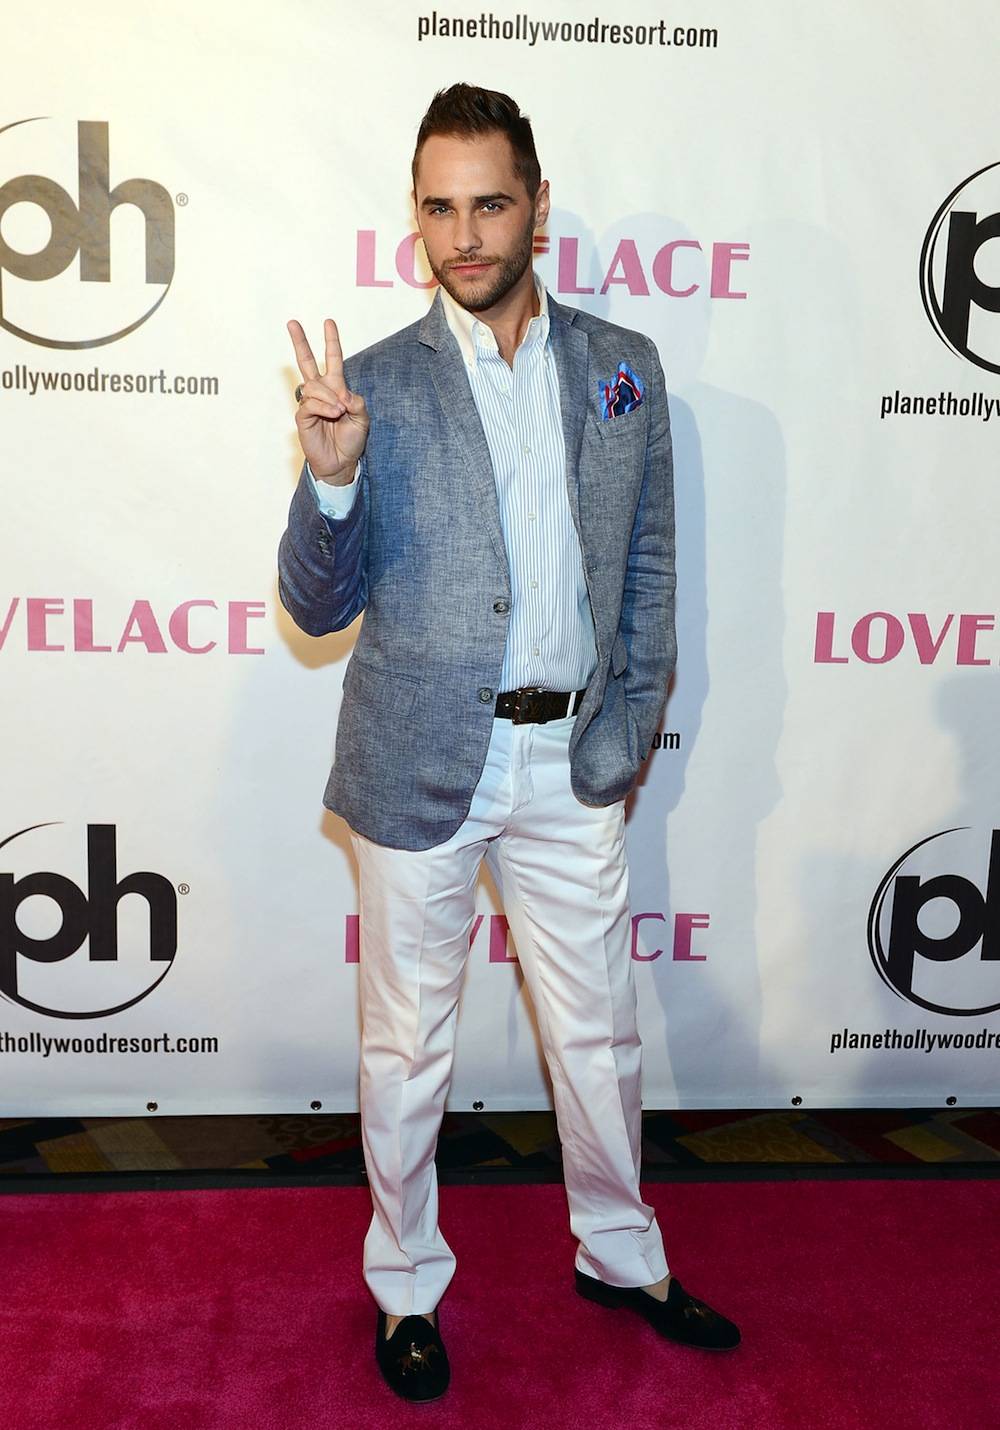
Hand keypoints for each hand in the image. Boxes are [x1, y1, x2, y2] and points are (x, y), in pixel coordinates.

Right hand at [287, 317, 369, 482]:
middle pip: (306, 362)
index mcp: (336, 388)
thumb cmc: (351, 440)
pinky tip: (333, 414)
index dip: (331, 342)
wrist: (342, 462)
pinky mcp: (303, 416)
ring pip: (314, 386)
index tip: (328, 322)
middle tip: (292, 323)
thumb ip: (356, 402)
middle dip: (300, 342)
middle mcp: (321, 392)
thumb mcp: (362, 418)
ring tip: (339, 412)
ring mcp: (310, 403)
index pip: (332, 360)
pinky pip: (310, 403)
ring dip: (329, 397)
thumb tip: (341, 394)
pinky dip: (324, 407)